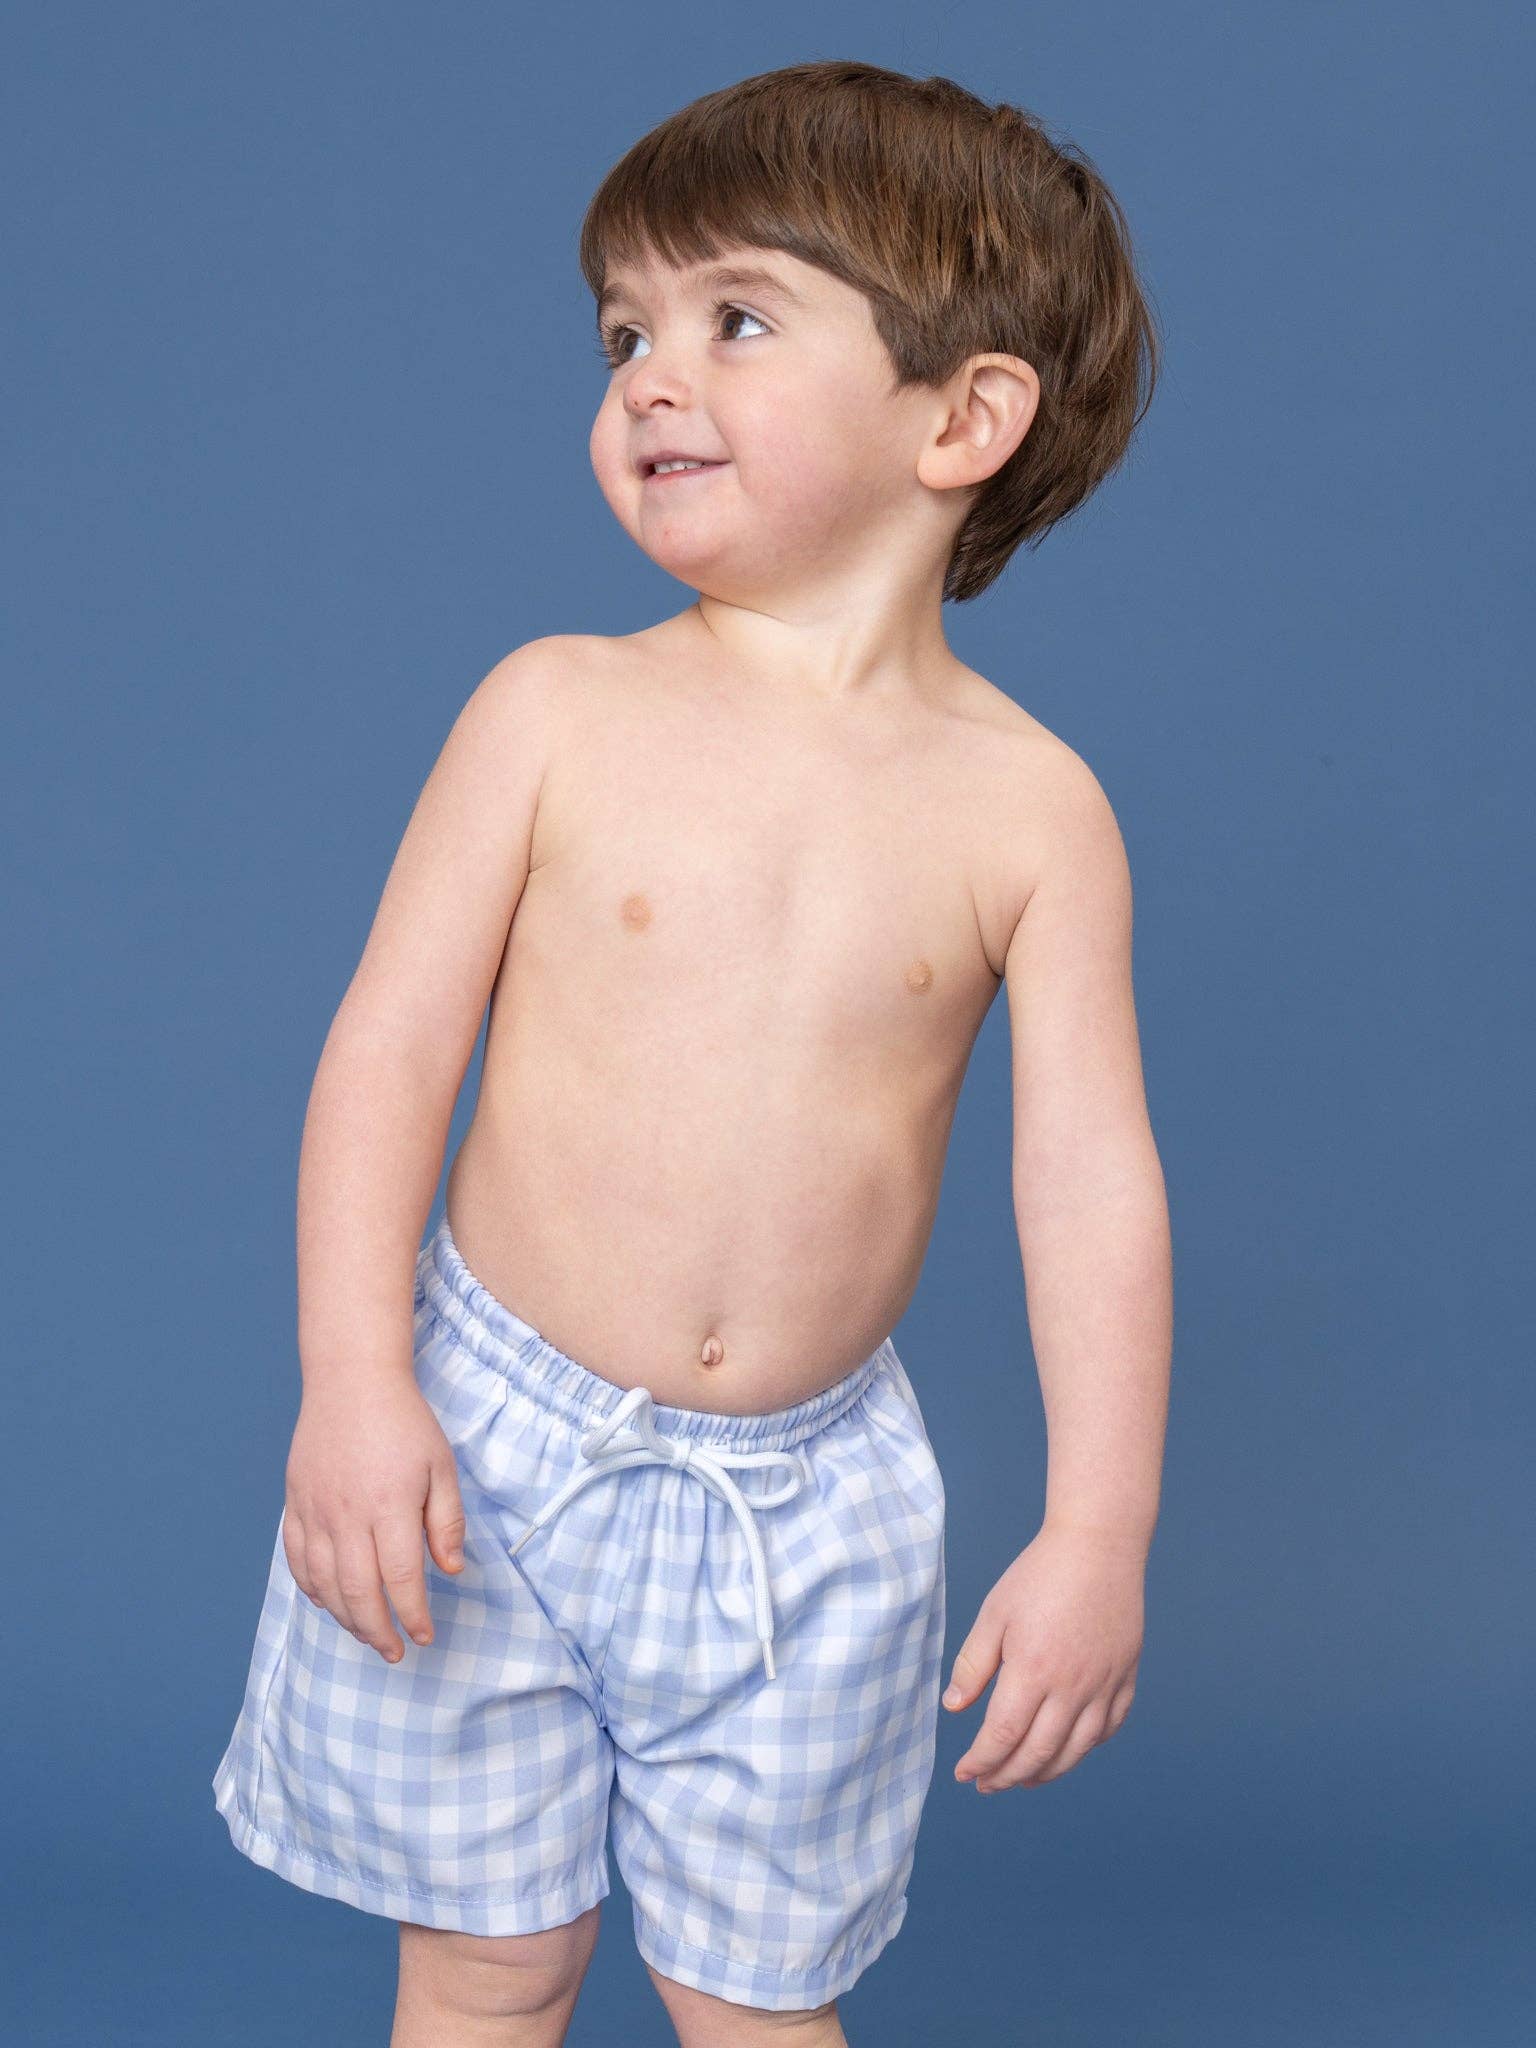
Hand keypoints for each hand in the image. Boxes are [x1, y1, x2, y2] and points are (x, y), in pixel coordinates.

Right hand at [282, 1375, 466, 1663]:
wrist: (351, 1381)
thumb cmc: (404, 1422)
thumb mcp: (441, 1466)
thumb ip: (446, 1521)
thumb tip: (451, 1570)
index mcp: (389, 1506)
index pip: (400, 1579)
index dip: (412, 1615)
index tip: (423, 1636)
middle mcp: (347, 1515)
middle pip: (358, 1592)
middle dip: (377, 1631)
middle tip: (393, 1652)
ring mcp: (316, 1511)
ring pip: (323, 1584)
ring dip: (345, 1618)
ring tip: (366, 1634)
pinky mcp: (295, 1504)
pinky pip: (297, 1560)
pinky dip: (312, 1589)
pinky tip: (329, 1602)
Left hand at [942, 1520, 1144, 1792]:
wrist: (1099, 1544)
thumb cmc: (1040, 1574)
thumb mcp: (994, 1613)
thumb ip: (973, 1665)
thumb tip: (954, 1708)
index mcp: (1033, 1670)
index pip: (1003, 1737)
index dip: (981, 1761)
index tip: (965, 1773)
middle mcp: (1072, 1687)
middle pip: (1038, 1753)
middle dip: (1008, 1777)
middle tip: (987, 1785)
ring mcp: (1104, 1685)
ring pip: (1076, 1750)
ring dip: (1045, 1773)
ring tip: (1021, 1779)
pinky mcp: (1126, 1677)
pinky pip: (1108, 1728)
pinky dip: (1085, 1748)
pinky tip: (1066, 1750)